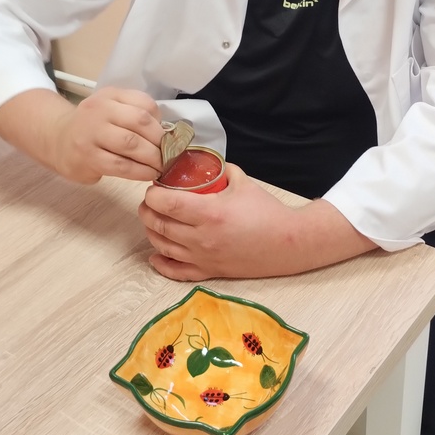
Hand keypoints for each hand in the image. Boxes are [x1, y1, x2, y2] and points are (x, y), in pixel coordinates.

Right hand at [52, 86, 163, 183]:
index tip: (169, 136)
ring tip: (161, 166)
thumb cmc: (93, 127)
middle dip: (160, 140)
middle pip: (140, 121)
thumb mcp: (111, 109)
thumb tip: (167, 132)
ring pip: (131, 144)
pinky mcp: (87, 157)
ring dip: (153, 158)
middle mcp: (99, 109)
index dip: (161, 121)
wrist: (57, 140)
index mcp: (110, 95)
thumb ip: (136, 113)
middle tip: (170, 154)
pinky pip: (121, 166)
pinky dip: (140, 171)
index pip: (144, 103)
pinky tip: (148, 174)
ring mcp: (91, 133)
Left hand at [138, 164, 376, 279]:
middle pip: (159, 225)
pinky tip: (155, 254)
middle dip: (147, 211)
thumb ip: (222, 170)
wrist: (288, 243)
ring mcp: (204, 258)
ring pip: (162, 247)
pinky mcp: (209, 272)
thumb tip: (206, 163)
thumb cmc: (268, 212)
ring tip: (152, 220)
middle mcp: (202, 238)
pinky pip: (177, 272)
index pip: (166, 204)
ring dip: (151, 232)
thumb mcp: (244, 182)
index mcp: (210, 213)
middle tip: (150, 201)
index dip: (153, 194)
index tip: (154, 187)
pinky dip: (161, 264)